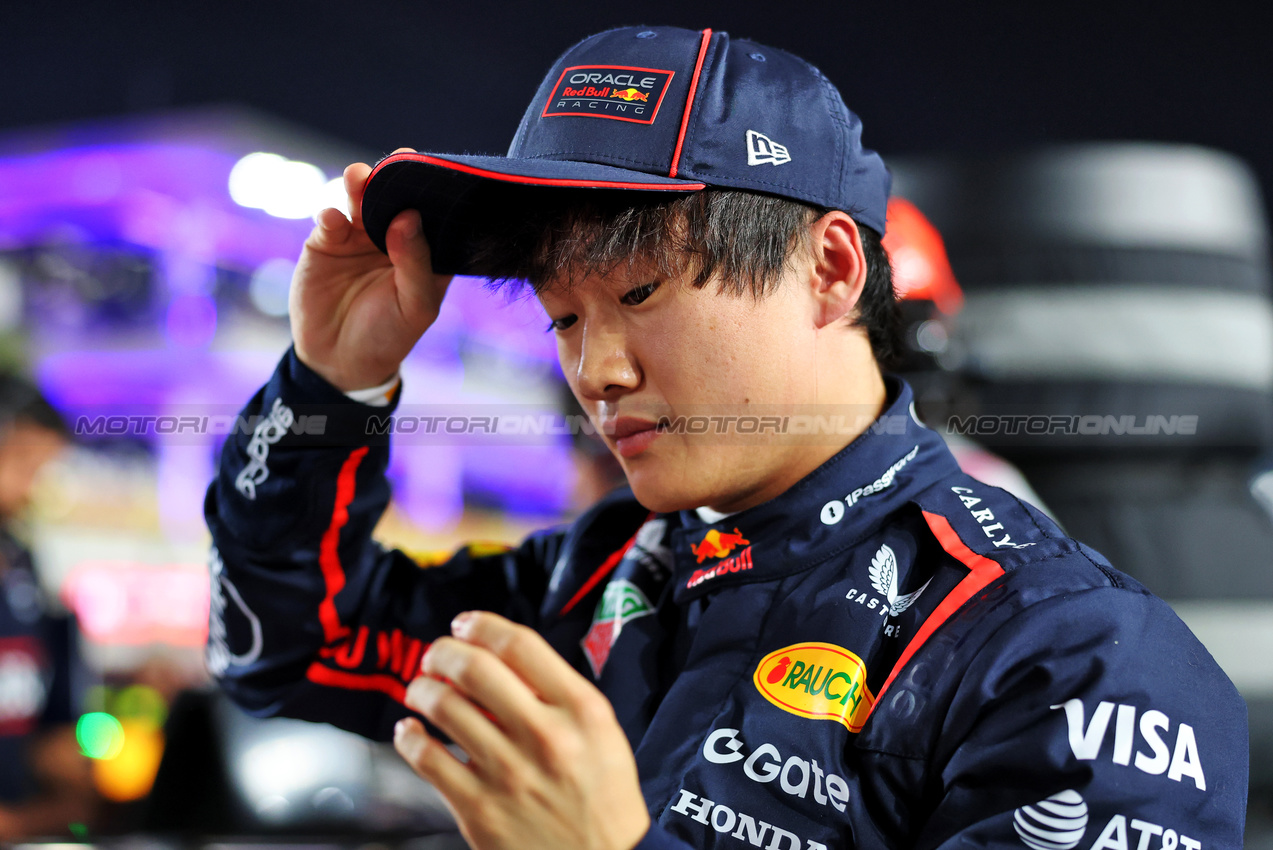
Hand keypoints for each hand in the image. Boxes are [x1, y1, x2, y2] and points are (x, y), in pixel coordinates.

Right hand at [290, 148, 453, 390]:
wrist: (340, 360)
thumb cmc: (390, 334)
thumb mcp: (415, 305)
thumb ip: (416, 262)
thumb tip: (409, 217)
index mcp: (424, 248)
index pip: (433, 213)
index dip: (433, 193)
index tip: (433, 173)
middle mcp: (392, 235)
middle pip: (396, 197)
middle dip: (395, 178)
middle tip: (397, 161)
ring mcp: (357, 236)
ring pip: (361, 201)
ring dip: (361, 185)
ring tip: (360, 176)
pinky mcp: (325, 242)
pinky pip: (329, 221)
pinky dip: (330, 215)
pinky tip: (333, 218)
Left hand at [394, 611, 650, 849]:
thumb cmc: (602, 795)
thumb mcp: (602, 731)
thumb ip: (559, 691)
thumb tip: (501, 659)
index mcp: (580, 710)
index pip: (519, 644)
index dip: (481, 625)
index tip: (466, 625)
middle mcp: (544, 735)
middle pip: (473, 668)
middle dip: (443, 651)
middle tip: (436, 655)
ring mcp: (507, 773)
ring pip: (442, 706)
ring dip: (421, 688)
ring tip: (420, 689)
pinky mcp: (478, 809)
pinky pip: (426, 758)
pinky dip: (409, 736)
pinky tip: (410, 731)